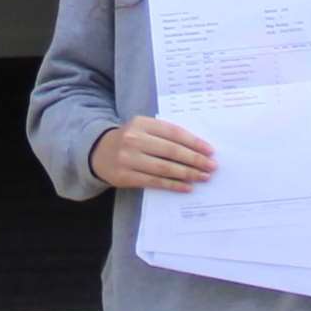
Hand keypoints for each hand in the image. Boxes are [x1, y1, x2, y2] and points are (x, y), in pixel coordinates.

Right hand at [90, 116, 215, 192]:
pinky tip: (187, 187)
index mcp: (141, 123)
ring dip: (187, 174)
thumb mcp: (143, 129)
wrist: (99, 152)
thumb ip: (165, 135)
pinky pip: (154, 182)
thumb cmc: (130, 140)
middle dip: (194, 160)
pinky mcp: (125, 176)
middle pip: (171, 151)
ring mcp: (128, 158)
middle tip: (211, 166)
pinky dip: (173, 185)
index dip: (194, 142)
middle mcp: (134, 139)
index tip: (210, 151)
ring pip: (164, 168)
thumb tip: (198, 149)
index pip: (173, 132)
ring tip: (203, 177)